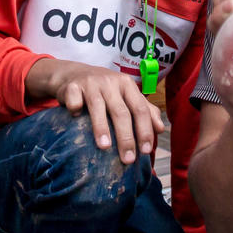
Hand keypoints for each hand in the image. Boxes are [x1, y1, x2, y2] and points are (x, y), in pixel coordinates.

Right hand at [25, 59, 164, 162]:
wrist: (74, 74)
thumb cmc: (105, 89)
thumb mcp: (126, 95)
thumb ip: (144, 110)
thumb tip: (160, 128)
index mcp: (127, 85)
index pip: (140, 109)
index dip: (144, 130)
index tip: (146, 150)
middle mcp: (110, 82)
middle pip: (121, 112)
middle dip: (126, 137)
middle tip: (128, 159)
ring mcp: (91, 83)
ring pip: (98, 107)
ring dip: (101, 128)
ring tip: (105, 147)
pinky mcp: (72, 87)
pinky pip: (74, 101)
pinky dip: (75, 110)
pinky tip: (76, 118)